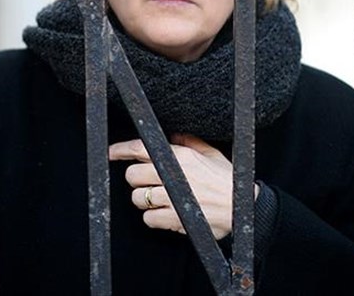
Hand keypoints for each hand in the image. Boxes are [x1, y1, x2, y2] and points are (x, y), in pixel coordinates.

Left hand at [109, 133, 256, 239]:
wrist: (243, 208)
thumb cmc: (229, 180)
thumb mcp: (211, 154)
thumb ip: (189, 142)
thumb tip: (173, 135)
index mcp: (181, 155)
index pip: (141, 148)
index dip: (121, 150)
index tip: (111, 153)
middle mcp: (174, 174)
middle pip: (133, 174)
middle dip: (137, 179)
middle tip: (148, 182)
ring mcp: (173, 198)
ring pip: (138, 198)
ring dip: (144, 200)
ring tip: (160, 199)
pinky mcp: (174, 218)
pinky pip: (148, 219)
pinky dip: (154, 218)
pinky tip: (166, 214)